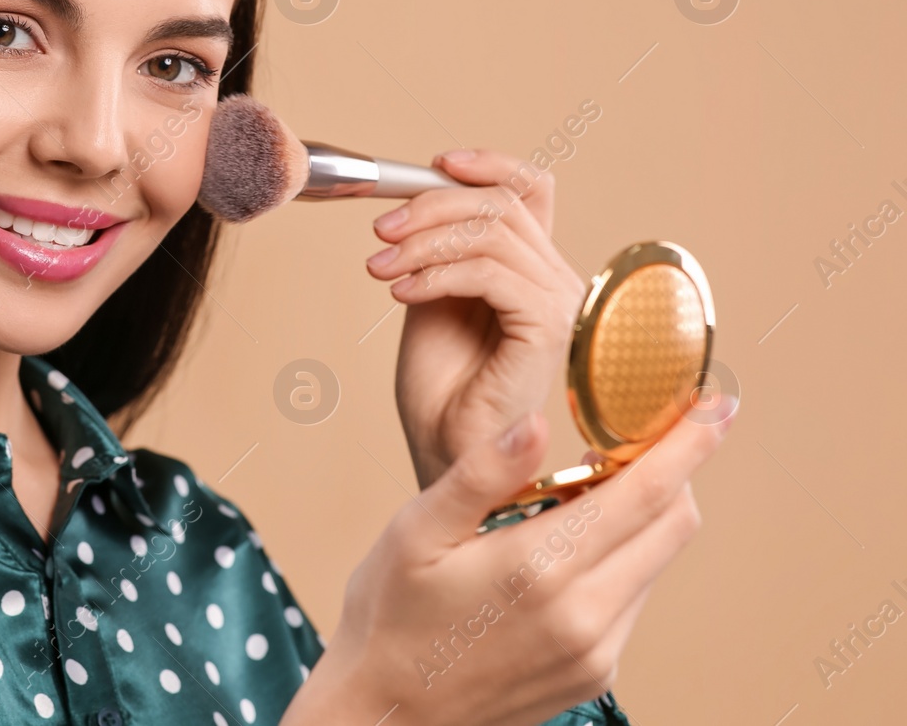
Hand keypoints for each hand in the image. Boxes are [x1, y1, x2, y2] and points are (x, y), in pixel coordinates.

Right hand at [278, 399, 734, 725]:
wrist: (385, 716)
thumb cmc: (389, 617)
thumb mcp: (416, 530)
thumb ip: (482, 474)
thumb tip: (536, 423)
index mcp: (539, 567)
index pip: (645, 493)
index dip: (689, 444)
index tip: (715, 406)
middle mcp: (584, 614)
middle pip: (672, 525)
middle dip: (672, 473)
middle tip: (633, 439)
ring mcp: (595, 651)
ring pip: (655, 563)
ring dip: (641, 518)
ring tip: (578, 496)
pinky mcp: (594, 675)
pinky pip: (632, 601)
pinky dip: (619, 562)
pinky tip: (564, 552)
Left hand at [366, 149, 588, 488]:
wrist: (446, 456)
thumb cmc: (439, 389)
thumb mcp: (430, 297)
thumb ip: (438, 248)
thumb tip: (421, 194)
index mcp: (531, 268)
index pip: (531, 189)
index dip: (487, 164)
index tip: (434, 164)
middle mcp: (556, 280)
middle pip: (501, 204)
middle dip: (429, 208)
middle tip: (378, 233)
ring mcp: (558, 304)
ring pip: (491, 233)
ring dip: (422, 242)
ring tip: (379, 269)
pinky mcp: (547, 328)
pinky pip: (491, 273)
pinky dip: (437, 273)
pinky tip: (402, 293)